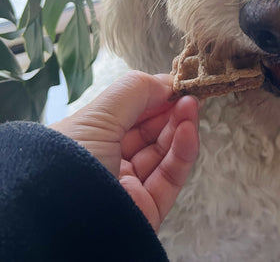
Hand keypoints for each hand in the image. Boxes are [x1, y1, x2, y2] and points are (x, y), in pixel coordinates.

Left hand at [51, 71, 198, 230]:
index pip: (126, 114)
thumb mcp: (97, 116)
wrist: (61, 224)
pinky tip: (189, 128)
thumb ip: (134, 92)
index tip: (174, 82)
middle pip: (147, 132)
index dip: (151, 96)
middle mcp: (107, 162)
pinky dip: (183, 151)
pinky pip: (170, 177)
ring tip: (192, 105)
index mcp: (88, 140)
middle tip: (189, 92)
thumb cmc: (69, 161)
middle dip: (169, 109)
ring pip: (162, 153)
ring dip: (179, 126)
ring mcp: (127, 187)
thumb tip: (165, 81)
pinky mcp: (147, 209)